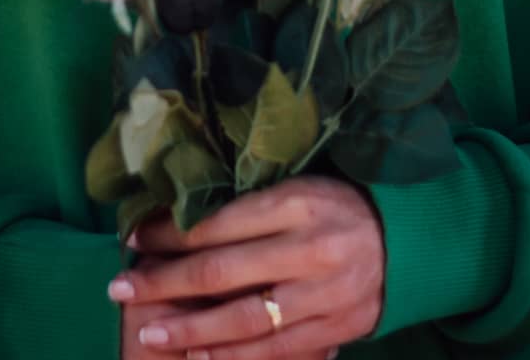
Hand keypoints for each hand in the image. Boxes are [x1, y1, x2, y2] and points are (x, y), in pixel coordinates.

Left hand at [107, 176, 386, 358]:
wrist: (409, 239)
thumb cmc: (339, 203)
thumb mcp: (298, 185)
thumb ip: (250, 205)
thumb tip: (181, 217)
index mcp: (296, 201)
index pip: (219, 221)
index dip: (171, 231)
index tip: (133, 236)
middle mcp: (310, 248)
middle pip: (221, 269)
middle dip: (164, 280)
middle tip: (120, 287)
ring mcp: (324, 294)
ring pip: (244, 318)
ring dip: (190, 327)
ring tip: (150, 331)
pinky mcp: (336, 329)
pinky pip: (276, 350)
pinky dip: (233, 356)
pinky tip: (197, 356)